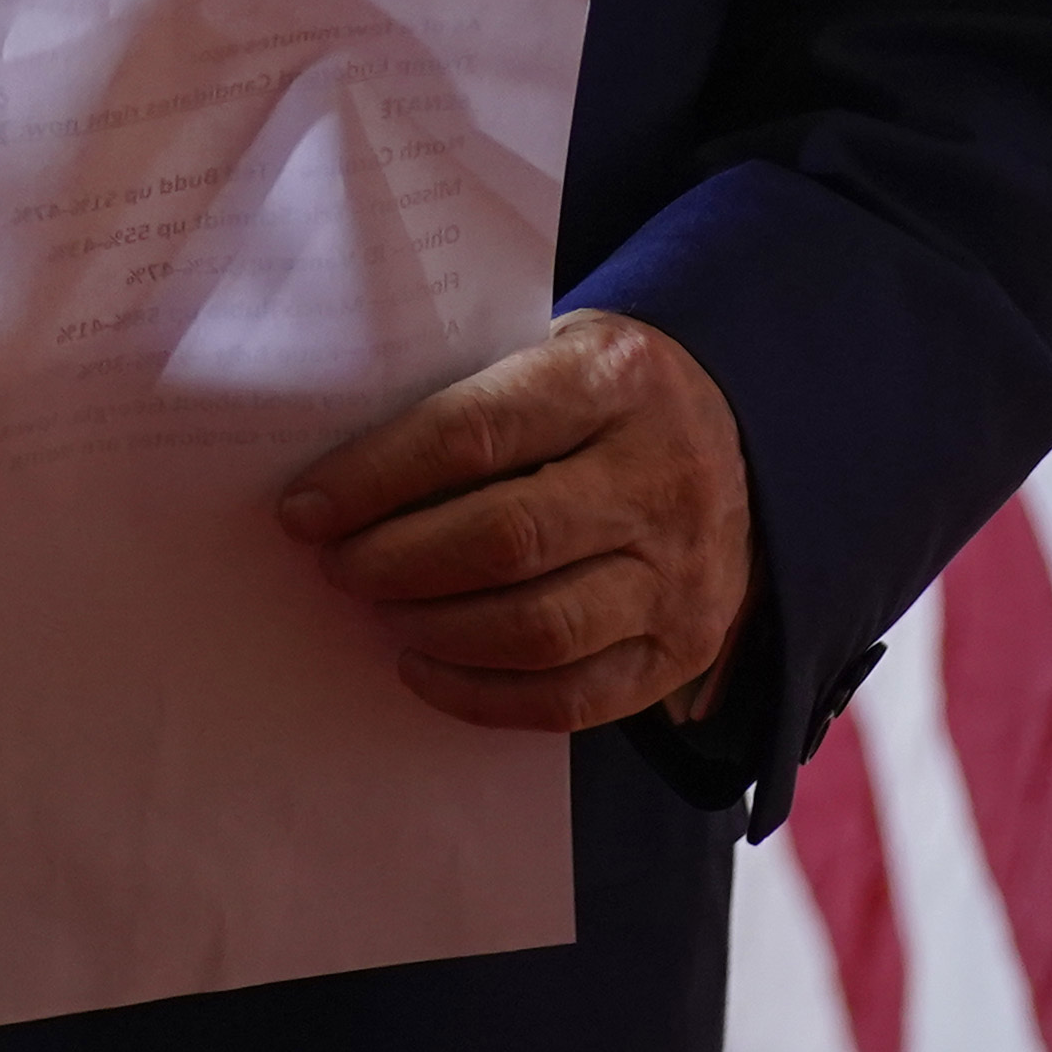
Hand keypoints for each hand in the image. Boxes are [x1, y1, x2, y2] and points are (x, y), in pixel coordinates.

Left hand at [277, 310, 753, 735]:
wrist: (744, 437)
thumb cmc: (607, 395)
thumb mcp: (556, 351)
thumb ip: (471, 399)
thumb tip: (338, 481)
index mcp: (617, 380)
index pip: (475, 433)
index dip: (376, 478)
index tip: (306, 508)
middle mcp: (661, 477)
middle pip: (505, 541)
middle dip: (396, 562)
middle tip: (340, 566)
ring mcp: (681, 571)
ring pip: (538, 629)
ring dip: (435, 630)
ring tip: (383, 611)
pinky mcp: (684, 645)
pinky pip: (571, 700)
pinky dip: (481, 695)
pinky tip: (426, 666)